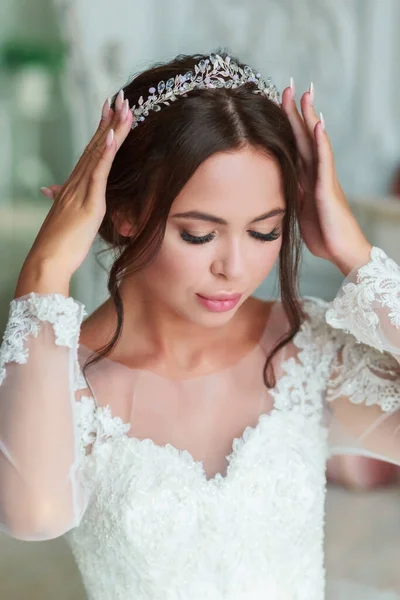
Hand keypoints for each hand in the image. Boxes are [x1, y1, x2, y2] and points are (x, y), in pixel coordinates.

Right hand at [25, 90, 132, 279]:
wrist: (48, 260)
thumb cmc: (60, 246)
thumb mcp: (69, 221)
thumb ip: (68, 205)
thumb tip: (56, 194)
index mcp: (74, 187)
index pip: (91, 153)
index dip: (101, 131)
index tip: (109, 111)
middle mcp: (76, 183)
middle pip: (95, 146)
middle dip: (108, 120)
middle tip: (120, 97)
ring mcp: (81, 191)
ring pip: (98, 153)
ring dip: (111, 129)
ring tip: (123, 107)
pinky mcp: (89, 203)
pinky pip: (98, 174)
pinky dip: (105, 154)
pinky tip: (112, 136)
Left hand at [281, 80, 371, 275]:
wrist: (342, 252)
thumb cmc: (324, 234)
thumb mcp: (299, 210)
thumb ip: (292, 192)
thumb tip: (279, 181)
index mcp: (307, 178)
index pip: (295, 145)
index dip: (286, 125)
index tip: (276, 103)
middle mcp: (316, 174)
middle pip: (304, 137)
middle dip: (297, 112)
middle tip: (291, 86)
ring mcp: (324, 179)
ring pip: (316, 143)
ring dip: (310, 118)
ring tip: (306, 95)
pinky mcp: (328, 190)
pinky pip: (325, 162)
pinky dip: (322, 143)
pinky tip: (318, 125)